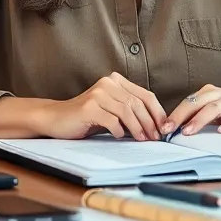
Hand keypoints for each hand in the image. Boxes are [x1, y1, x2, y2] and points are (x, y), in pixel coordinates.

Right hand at [34, 72, 168, 140]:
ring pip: (127, 111)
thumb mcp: (111, 110)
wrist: (56, 118)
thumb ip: (129, 111)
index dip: (157, 112)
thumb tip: (155, 126)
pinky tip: (119, 136)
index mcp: (116, 81)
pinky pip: (112, 120)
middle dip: (150, 122)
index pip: (145, 95)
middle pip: (138, 103)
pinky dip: (119, 130)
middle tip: (155, 137)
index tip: (164, 127)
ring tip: (142, 139)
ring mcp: (98, 94)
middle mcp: (108, 83)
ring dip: (138, 128)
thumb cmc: (86, 117)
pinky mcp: (89, 107)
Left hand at [161, 84, 220, 136]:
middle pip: (199, 102)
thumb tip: (176, 131)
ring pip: (216, 108)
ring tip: (189, 131)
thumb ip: (200, 118)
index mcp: (211, 94)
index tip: (163, 128)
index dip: (175, 114)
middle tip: (169, 129)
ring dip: (201, 119)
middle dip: (182, 115)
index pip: (189, 102)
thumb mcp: (217, 115)